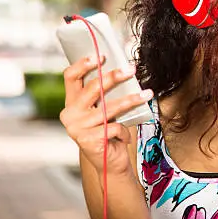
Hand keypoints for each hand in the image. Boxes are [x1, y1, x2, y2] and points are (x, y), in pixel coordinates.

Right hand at [59, 56, 153, 175]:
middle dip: (114, 76)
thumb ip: (105, 94)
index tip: (101, 55)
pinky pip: (115, 127)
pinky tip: (125, 138)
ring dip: (132, 99)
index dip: (83, 64)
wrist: (108, 163)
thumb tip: (124, 69)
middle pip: (93, 88)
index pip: (70, 77)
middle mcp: (70, 114)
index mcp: (71, 103)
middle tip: (131, 69)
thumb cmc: (108, 132)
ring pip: (109, 108)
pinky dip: (125, 131)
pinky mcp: (90, 141)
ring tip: (147, 94)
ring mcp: (78, 128)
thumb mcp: (103, 110)